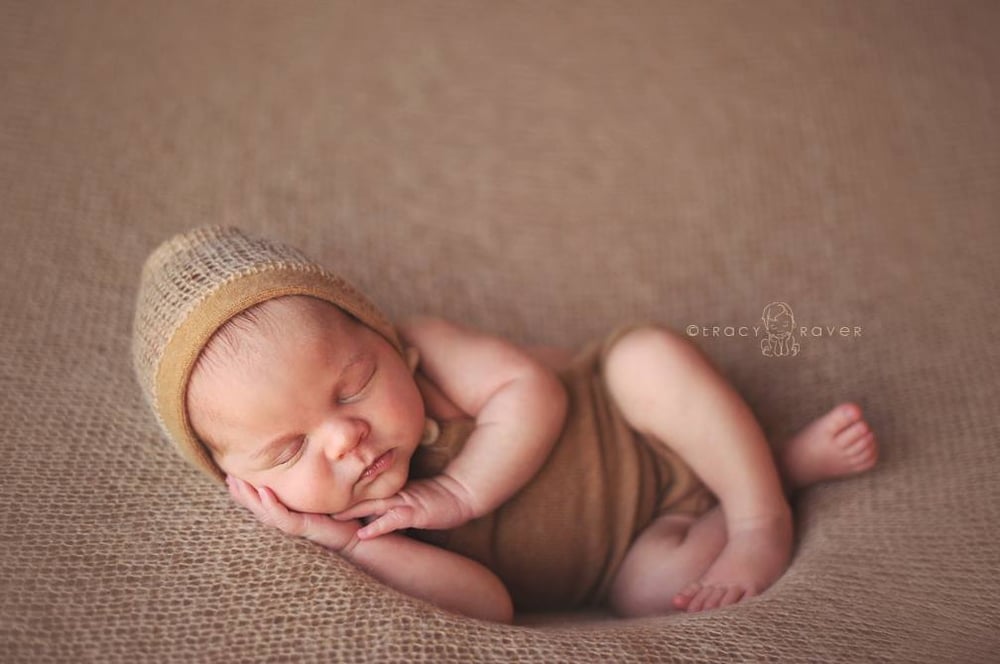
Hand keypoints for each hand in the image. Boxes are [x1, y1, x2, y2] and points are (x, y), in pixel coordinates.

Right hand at [226, 475, 360, 553]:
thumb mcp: (316, 496)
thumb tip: (297, 458)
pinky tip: (264, 491)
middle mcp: (283, 519)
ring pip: (263, 511)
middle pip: (254, 505)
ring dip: (249, 497)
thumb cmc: (335, 516)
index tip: (229, 473)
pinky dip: (272, 505)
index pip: (257, 499)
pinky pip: (282, 517)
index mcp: (283, 511)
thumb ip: (304, 483)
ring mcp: (290, 524)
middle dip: (239, 492)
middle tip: (226, 475)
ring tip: (236, 482)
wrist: (351, 536)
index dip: (243, 489)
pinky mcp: (302, 527)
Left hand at [333, 475, 476, 539]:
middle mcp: (392, 494)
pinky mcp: (414, 513)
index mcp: (388, 491)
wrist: (461, 494)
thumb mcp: (408, 499)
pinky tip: (362, 535)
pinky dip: (377, 527)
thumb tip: (370, 512)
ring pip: (372, 506)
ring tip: (330, 519)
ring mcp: (403, 502)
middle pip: (359, 496)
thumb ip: (389, 501)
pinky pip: (392, 520)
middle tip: (315, 506)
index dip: (340, 496)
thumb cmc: (437, 498)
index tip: (320, 500)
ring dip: (351, 512)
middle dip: (338, 502)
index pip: (360, 492)